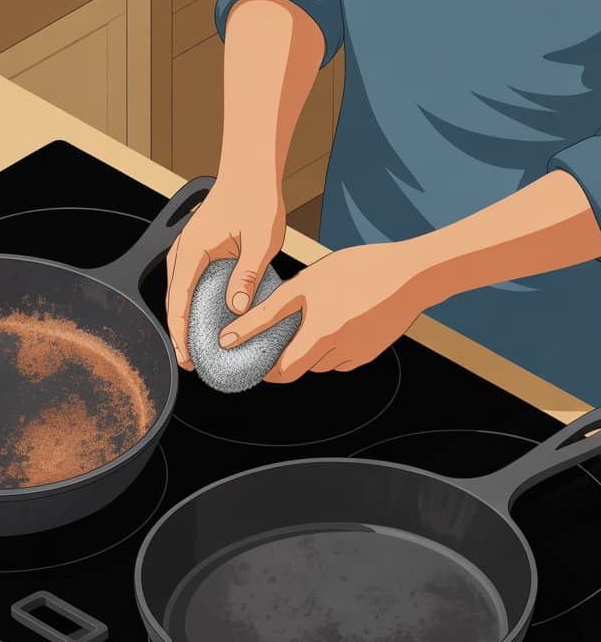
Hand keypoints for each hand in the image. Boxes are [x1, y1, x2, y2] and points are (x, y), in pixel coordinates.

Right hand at [166, 178, 285, 369]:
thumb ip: (248, 276)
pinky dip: (192, 305)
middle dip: (179, 335)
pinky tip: (205, 319)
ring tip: (195, 346)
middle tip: (190, 362)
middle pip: (173, 302)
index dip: (180, 335)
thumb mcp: (260, 241)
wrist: (252, 168)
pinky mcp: (198, 248)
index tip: (186, 358)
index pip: (179, 303)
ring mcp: (188, 249)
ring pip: (178, 294)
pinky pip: (189, 284)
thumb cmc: (256, 198)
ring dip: (184, 321)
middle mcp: (183, 251)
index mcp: (193, 251)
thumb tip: (236, 309)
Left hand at [219, 241, 425, 381]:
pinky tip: (339, 320)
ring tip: (317, 315)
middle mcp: (338, 354)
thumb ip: (266, 314)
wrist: (411, 275)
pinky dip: (332, 347)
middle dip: (289, 354)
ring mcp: (356, 356)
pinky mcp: (369, 354)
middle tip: (285, 329)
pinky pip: (341, 359)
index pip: (283, 372)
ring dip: (311, 349)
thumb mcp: (305, 284)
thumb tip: (230, 336)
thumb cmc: (358, 269)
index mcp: (319, 336)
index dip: (267, 371)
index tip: (257, 360)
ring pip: (321, 363)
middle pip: (301, 366)